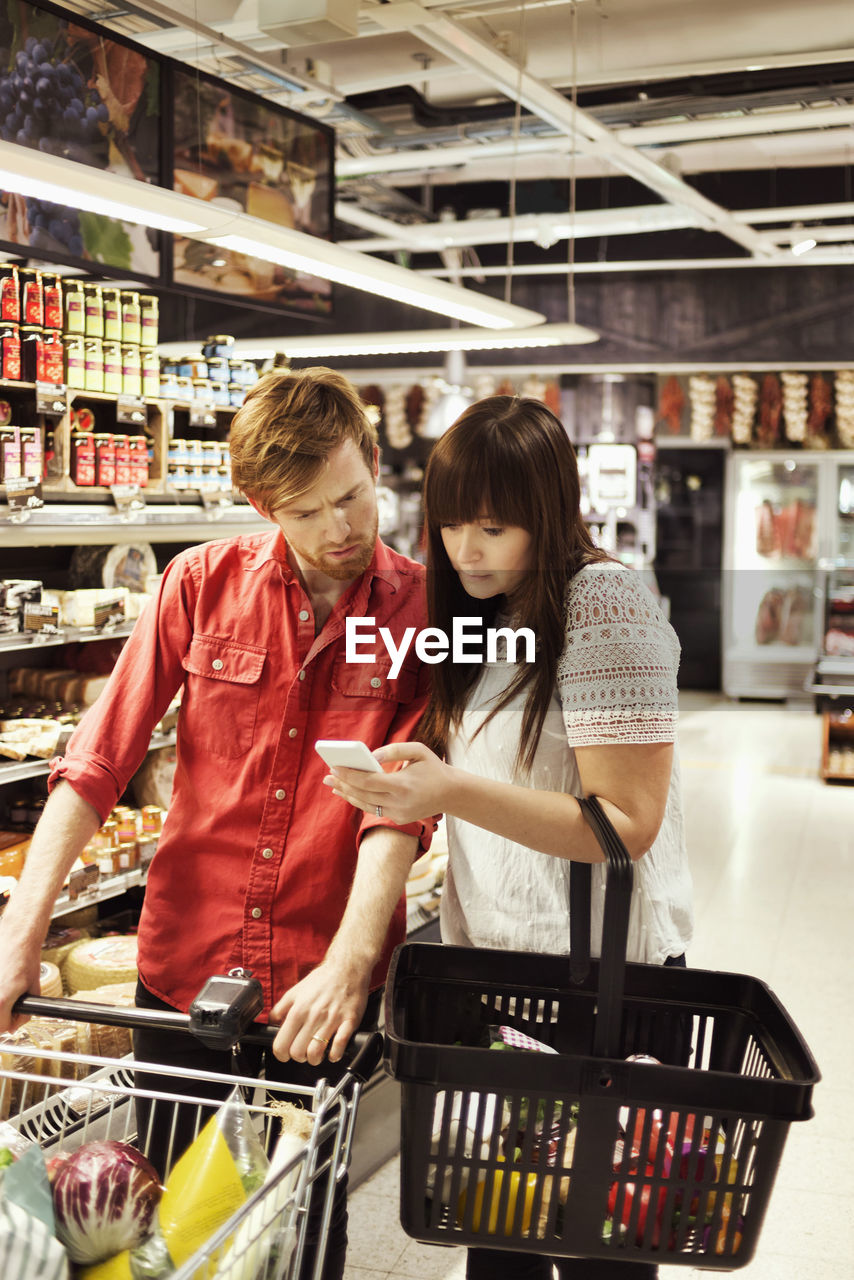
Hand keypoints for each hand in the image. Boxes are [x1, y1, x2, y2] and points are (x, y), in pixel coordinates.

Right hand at [0, 936, 41, 1033]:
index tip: (16, 1013)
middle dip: (2, 1015)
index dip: (12, 1022)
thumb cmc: (26, 960)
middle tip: (11, 1001)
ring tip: (7, 988)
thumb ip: (25, 1013)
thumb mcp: (33, 990)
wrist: (17, 938)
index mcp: (1, 1002)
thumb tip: (14, 1027)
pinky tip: (3, 982)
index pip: (2, 1027)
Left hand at [269, 960, 368, 1065]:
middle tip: (303, 1052)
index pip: (281, 1044)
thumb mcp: (295, 991)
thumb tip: (272, 1023)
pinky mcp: (349, 1021)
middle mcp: (313, 1016)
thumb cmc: (322, 980)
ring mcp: (332, 1019)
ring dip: (315, 1059)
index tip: (285, 1054)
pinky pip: (339, 1045)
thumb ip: (281, 1008)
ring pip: (316, 1053)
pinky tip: (332, 1052)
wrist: (347, 968)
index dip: (281, 1054)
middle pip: (297, 1052)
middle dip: (298, 1057)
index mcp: (298, 1010)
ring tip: (317, 1054)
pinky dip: (334, 1055)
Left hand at [323, 741, 447, 823]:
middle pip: (363, 795)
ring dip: (347, 794)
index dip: (349, 775)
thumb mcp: (418, 750)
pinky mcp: (399, 819)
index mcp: (403, 785)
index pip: (368, 781)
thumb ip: (394, 749)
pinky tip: (349, 792)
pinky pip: (374, 809)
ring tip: (333, 784)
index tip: (334, 767)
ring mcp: (398, 814)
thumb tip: (371, 756)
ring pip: (365, 805)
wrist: (451, 793)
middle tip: (327, 775)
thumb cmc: (433, 768)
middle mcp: (399, 803)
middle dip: (343, 784)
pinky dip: (360, 800)